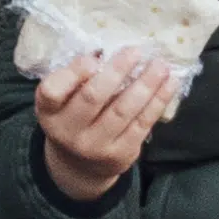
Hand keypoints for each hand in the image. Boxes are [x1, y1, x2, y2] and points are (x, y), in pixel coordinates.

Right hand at [32, 44, 180, 204]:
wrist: (79, 166)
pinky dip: (158, 101)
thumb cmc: (72, 118)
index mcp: (49, 111)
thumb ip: (76, 79)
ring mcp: (95, 146)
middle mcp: (68, 131)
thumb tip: (107, 52)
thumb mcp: (62, 101)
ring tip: (160, 65)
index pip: (52, 91)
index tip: (96, 57)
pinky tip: (169, 83)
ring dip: (145, 84)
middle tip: (136, 51)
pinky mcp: (120, 154)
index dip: (74, 72)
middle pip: (92, 97)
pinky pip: (142, 124)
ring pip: (122, 110)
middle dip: (117, 71)